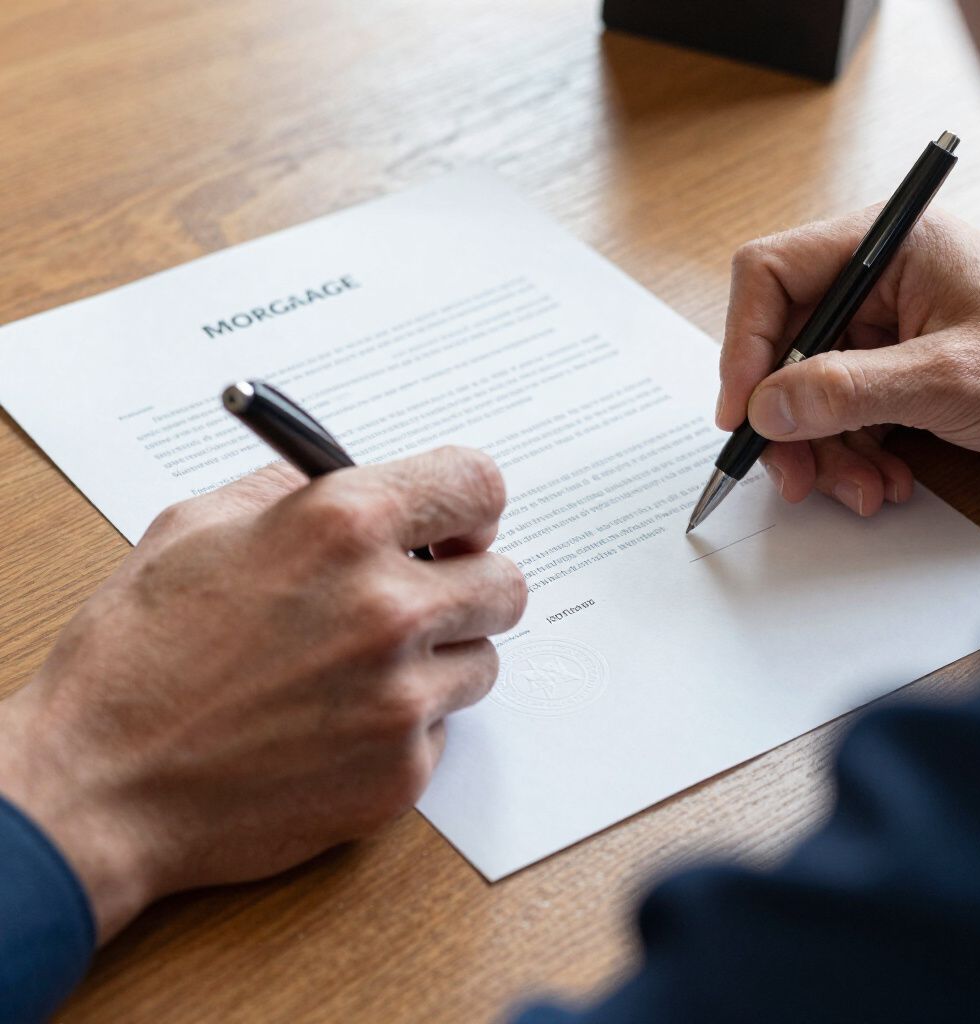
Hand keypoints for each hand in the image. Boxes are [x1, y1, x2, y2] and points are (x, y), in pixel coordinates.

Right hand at [0, 448, 525, 942]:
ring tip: (362, 668)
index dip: (472, 504)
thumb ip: (295, 491)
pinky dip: (405, 724)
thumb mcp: (198, 527)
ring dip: (439, 659)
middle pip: (505, 583)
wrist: (99, 784)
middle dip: (466, 586)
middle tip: (419, 599)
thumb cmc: (138, 652)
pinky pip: (440, 730)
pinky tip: (338, 723)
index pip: (480, 484)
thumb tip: (354, 477)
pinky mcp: (399, 773)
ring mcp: (399, 699)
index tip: (457, 525)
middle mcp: (387, 608)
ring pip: (481, 662)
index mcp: (343, 526)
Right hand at [717, 209, 979, 514]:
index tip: (742, 411)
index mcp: (890, 247)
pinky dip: (849, 458)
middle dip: (787, 420)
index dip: (744, 344)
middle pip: (782, 346)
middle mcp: (877, 283)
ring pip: (804, 393)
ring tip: (861, 489)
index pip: (771, 275)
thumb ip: (848, 390)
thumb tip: (764, 407)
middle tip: (793, 474)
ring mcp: (883, 331)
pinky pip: (837, 417)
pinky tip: (883, 480)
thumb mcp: (950, 378)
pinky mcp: (890, 374)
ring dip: (821, 452)